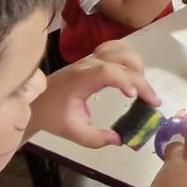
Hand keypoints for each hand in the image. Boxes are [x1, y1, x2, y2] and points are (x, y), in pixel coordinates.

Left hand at [27, 41, 159, 146]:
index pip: (106, 71)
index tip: (135, 97)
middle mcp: (87, 64)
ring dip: (137, 65)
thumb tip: (120, 139)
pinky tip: (133, 71)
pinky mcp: (93, 58)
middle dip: (140, 80)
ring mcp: (90, 58)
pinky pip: (115, 47)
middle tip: (151, 102)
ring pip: (121, 50)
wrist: (35, 100)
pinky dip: (129, 55)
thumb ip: (95, 138)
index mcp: (80, 79)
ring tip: (142, 87)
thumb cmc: (53, 115)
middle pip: (121, 60)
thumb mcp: (73, 132)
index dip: (124, 80)